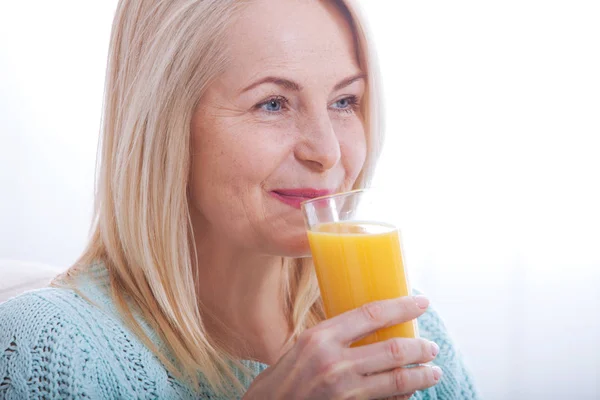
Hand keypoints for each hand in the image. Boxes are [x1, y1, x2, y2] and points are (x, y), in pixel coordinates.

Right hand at [243, 295, 441, 399]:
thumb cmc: (281, 381)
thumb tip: (371, 328)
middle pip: (393, 349)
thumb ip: (333, 338)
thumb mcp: (303, 347)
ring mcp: (343, 391)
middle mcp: (333, 362)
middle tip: (432, 347)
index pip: (372, 314)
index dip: (402, 307)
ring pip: (398, 380)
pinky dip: (403, 397)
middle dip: (420, 348)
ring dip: (422, 375)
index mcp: (321, 337)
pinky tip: (410, 392)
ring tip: (433, 371)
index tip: (421, 302)